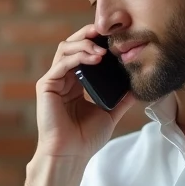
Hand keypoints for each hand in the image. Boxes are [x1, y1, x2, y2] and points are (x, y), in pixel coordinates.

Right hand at [33, 25, 136, 161]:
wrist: (71, 154)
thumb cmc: (86, 139)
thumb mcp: (110, 114)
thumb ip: (121, 99)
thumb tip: (138, 87)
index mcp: (76, 83)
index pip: (84, 53)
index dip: (97, 42)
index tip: (115, 38)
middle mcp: (63, 79)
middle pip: (72, 45)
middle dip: (89, 35)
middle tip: (107, 31)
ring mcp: (53, 81)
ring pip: (65, 49)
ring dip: (85, 44)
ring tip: (103, 50)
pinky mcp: (46, 86)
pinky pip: (61, 63)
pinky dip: (78, 57)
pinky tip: (94, 58)